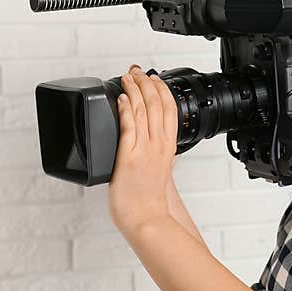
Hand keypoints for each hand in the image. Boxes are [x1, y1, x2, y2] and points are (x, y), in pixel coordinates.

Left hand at [108, 65, 178, 237]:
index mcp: (168, 147)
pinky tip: (121, 98)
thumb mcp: (162, 173)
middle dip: (146, 82)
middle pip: (157, 104)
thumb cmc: (151, 202)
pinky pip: (128, 126)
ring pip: (143, 110)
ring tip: (127, 77)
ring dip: (134, 89)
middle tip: (136, 71)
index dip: (161, 89)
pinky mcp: (128, 156)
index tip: (153, 78)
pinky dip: (126, 109)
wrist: (146, 219)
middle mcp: (159, 145)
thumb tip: (158, 149)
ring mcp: (144, 150)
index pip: (170, 109)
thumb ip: (159, 157)